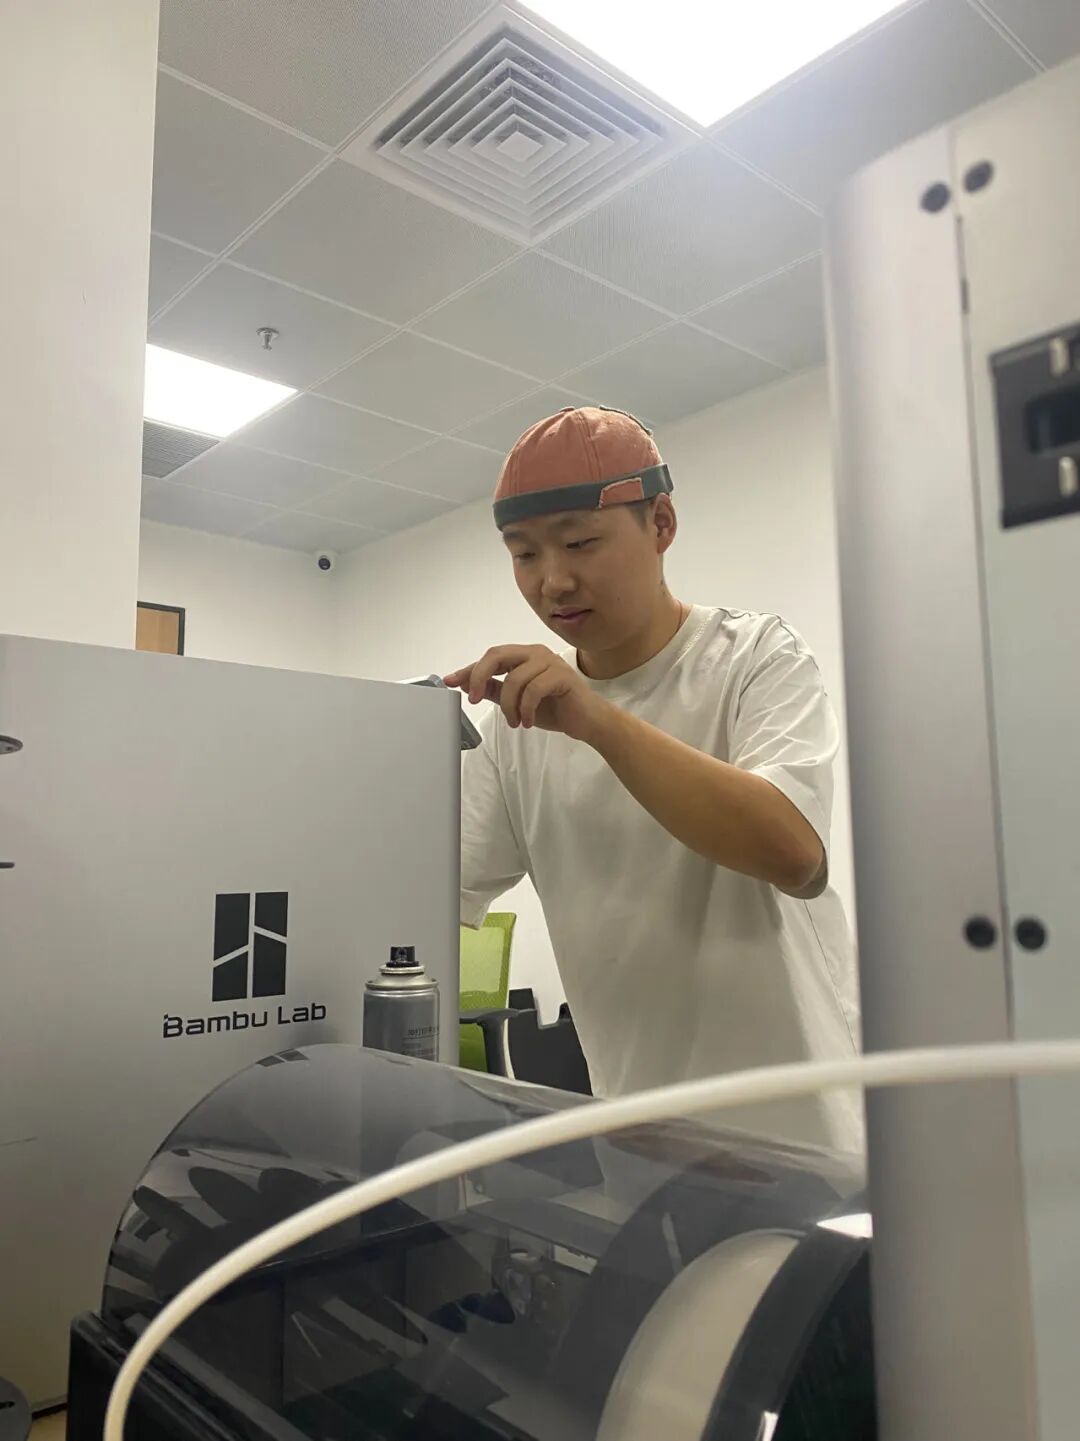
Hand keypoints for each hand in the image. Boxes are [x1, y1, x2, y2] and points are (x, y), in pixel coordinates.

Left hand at [444, 645, 605, 741]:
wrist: (587, 721)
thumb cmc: (554, 708)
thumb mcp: (516, 701)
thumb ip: (494, 690)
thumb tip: (466, 684)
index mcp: (524, 656)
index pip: (490, 657)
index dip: (469, 669)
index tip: (449, 681)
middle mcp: (535, 653)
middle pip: (497, 655)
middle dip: (479, 678)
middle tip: (473, 700)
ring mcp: (550, 662)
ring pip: (514, 679)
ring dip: (509, 706)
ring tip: (515, 722)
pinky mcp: (562, 676)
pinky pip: (533, 690)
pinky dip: (526, 709)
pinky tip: (528, 722)